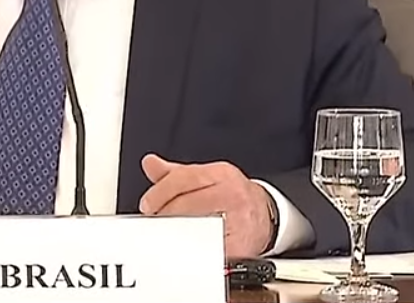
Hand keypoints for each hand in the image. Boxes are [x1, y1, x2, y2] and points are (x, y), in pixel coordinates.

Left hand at [138, 154, 274, 257]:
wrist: (266, 215)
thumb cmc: (233, 195)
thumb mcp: (206, 177)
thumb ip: (175, 173)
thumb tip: (150, 164)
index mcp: (221, 174)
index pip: (184, 178)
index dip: (161, 192)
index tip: (148, 205)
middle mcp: (233, 193)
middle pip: (188, 203)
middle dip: (165, 215)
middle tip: (154, 222)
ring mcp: (240, 220)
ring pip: (198, 226)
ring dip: (176, 233)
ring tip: (167, 234)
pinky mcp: (242, 246)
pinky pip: (212, 248)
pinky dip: (194, 250)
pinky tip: (185, 248)